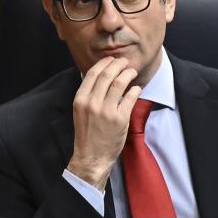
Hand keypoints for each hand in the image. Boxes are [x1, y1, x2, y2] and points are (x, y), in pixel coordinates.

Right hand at [66, 56, 142, 190]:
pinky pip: (130, 97)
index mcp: (80, 100)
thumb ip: (88, 95)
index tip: (111, 60)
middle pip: (107, 75)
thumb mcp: (81, 112)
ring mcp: (106, 111)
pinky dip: (135, 89)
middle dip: (118, 64)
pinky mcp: (120, 119)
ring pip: (119, 83)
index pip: (93, 73)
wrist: (91, 157)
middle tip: (125, 62)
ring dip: (128, 73)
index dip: (104, 63)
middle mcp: (92, 103)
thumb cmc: (87, 134)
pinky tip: (136, 88)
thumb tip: (100, 76)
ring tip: (132, 71)